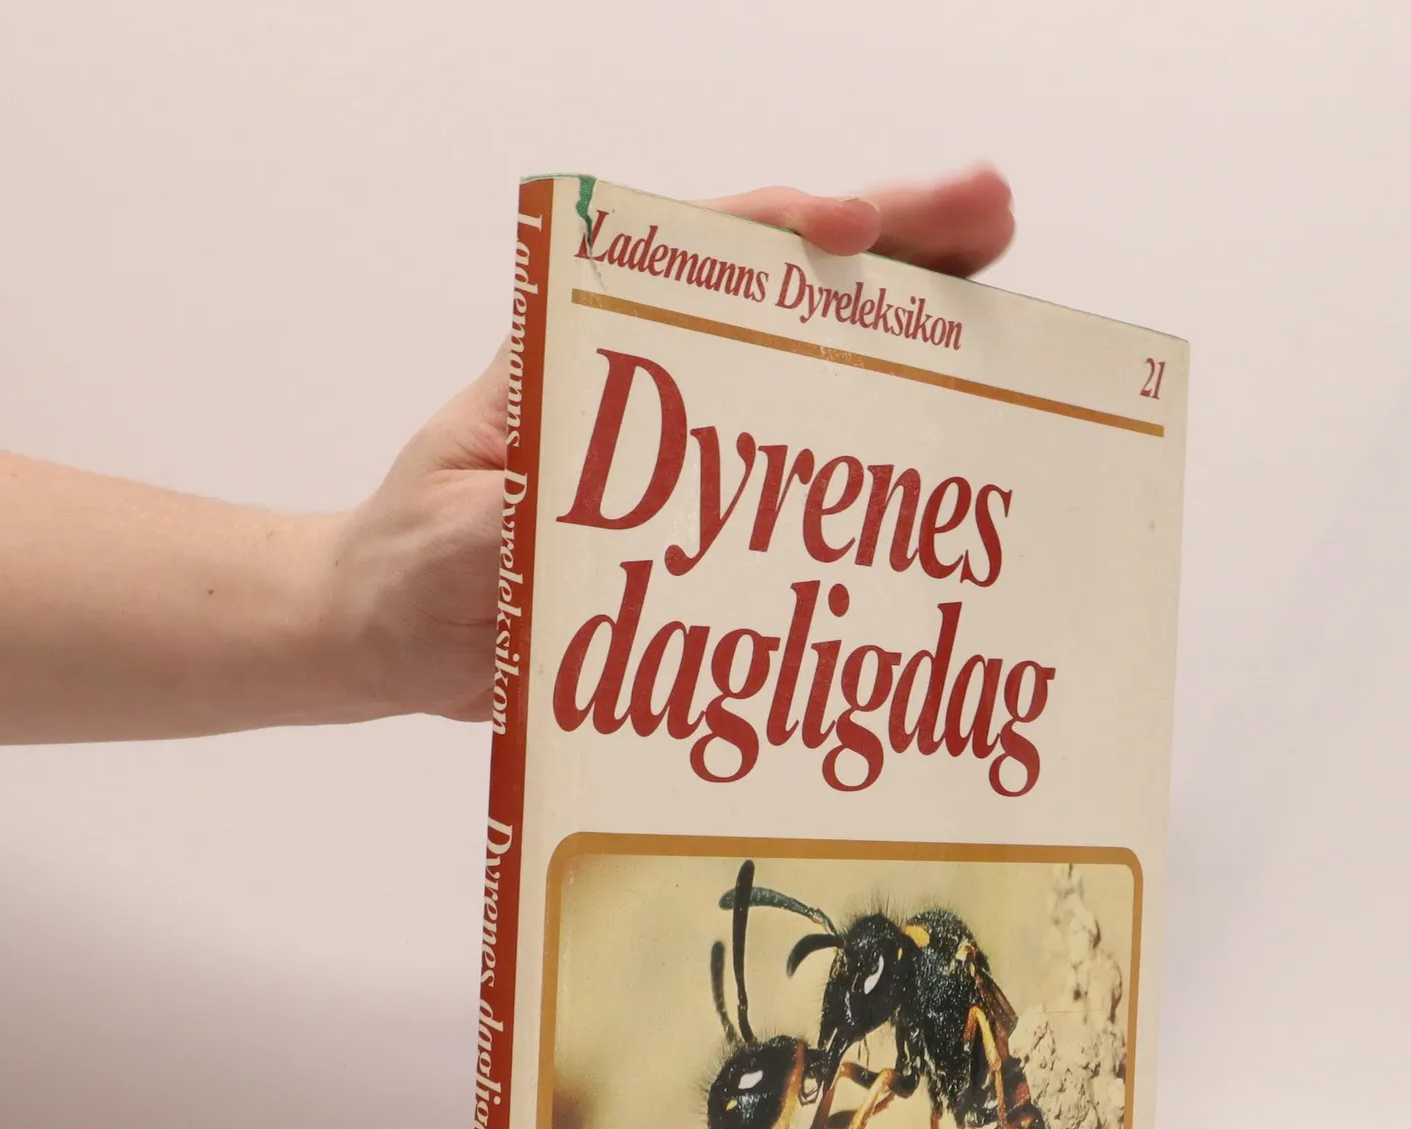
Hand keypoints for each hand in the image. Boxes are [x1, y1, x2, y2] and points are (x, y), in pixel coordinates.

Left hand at [325, 166, 1015, 723]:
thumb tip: (605, 521)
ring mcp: (693, 441)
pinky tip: (958, 450)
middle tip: (993, 214)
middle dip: (892, 248)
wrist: (397, 632)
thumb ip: (517, 526)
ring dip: (913, 335)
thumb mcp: (449, 541)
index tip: (849, 226)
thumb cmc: (408, 565)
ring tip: (1013, 313)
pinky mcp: (713, 512)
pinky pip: (808, 477)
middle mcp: (650, 377)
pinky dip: (884, 456)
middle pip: (782, 291)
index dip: (775, 233)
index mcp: (577, 348)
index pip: (685, 257)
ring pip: (815, 367)